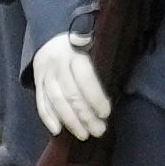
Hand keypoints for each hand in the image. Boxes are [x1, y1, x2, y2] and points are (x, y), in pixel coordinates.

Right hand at [29, 25, 111, 145]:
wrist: (52, 31)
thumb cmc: (84, 43)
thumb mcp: (97, 47)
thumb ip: (108, 65)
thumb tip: (128, 90)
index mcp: (75, 52)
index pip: (85, 79)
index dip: (95, 99)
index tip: (106, 114)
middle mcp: (57, 63)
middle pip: (70, 94)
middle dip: (85, 116)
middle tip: (98, 131)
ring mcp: (44, 72)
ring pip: (55, 100)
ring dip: (69, 121)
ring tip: (83, 135)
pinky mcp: (36, 79)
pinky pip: (40, 100)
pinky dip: (47, 117)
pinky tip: (57, 130)